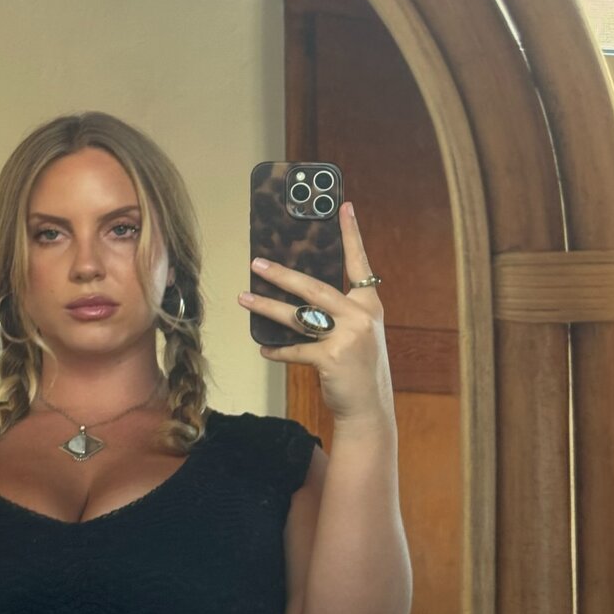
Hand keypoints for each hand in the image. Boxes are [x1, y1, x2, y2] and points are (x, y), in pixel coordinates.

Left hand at [238, 202, 393, 425]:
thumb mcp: (358, 333)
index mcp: (368, 304)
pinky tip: (263, 348)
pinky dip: (277, 350)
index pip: (359, 262)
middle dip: (282, 274)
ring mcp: (347, 336)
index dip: (351, 234)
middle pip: (314, 287)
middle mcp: (360, 316)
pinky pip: (295, 349)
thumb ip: (337, 312)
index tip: (344, 206)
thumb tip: (298, 294)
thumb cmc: (359, 367)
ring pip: (297, 316)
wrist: (369, 407)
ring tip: (244, 298)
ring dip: (266, 307)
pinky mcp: (331, 358)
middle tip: (256, 262)